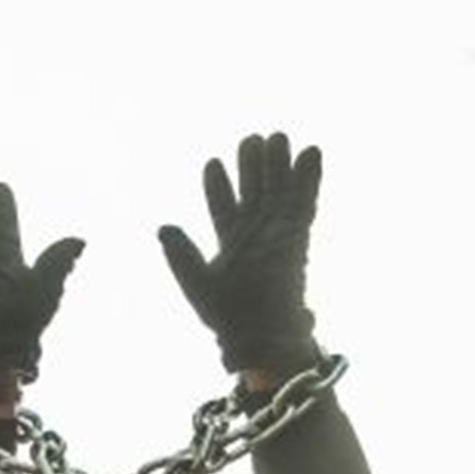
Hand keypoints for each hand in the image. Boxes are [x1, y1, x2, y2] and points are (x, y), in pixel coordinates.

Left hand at [158, 132, 321, 374]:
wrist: (259, 336)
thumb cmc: (228, 318)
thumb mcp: (196, 283)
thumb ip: (181, 254)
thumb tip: (163, 227)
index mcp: (231, 248)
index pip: (223, 210)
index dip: (218, 187)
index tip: (212, 163)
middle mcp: (257, 239)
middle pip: (254, 194)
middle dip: (252, 168)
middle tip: (251, 138)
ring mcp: (279, 237)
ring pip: (279, 193)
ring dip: (278, 166)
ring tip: (277, 136)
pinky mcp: (297, 238)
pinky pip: (304, 202)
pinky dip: (308, 178)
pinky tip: (311, 152)